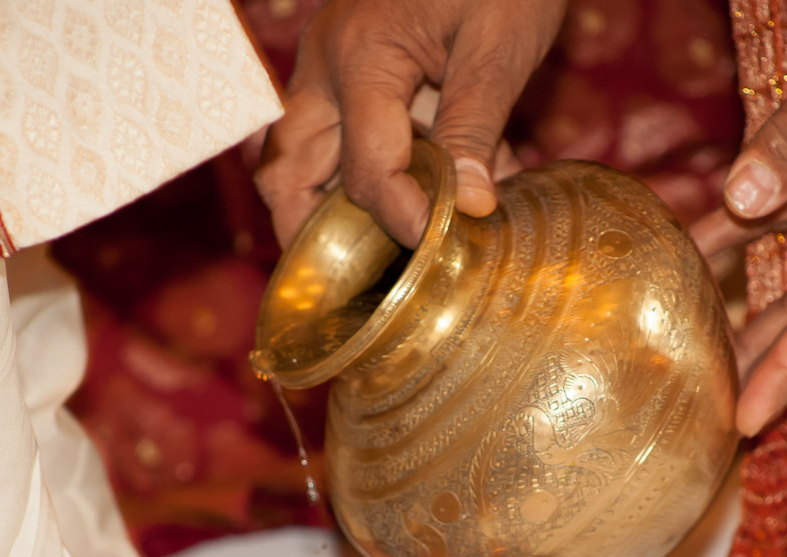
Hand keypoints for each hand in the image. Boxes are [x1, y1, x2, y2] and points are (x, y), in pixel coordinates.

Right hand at [255, 0, 565, 247]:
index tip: (443, 250)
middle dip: (312, 237)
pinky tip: (389, 199)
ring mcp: (323, 65)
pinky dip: (338, 175)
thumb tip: (469, 207)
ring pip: (288, 156)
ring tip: (359, 256)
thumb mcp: (500, 42)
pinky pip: (319, 132)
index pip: (368, 174)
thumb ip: (477, 125)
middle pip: (286, 174)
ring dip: (314, 209)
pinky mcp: (340, 63)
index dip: (405, 221)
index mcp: (360, 62)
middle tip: (356, 284)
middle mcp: (323, 68)